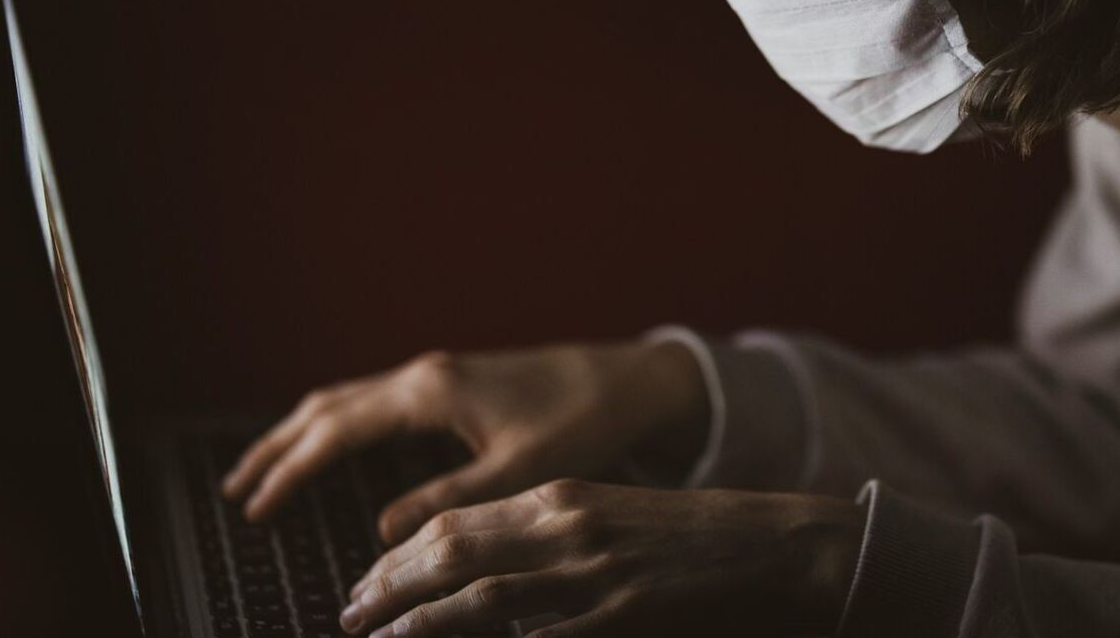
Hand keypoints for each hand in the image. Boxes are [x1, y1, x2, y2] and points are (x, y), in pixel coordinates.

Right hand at [221, 341, 708, 541]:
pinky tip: (331, 447)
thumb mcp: (519, 472)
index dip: (291, 471)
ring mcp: (437, 374)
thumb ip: (448, 501)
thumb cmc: (584, 421)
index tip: (255, 508)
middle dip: (278, 448)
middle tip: (236, 492)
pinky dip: (337, 424)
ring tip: (265, 471)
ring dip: (302, 433)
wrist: (630, 380)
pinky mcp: (452, 383)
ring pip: (346, 399)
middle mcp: (425, 375)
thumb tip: (383, 529)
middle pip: (327, 408)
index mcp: (432, 392)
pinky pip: (373, 400)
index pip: (336, 431)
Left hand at [338, 479, 864, 637]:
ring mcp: (589, 571)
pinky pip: (535, 629)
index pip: (456, 522)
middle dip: (386, 586)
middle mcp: (566, 525)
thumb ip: (549, 541)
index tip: (364, 582)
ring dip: (413, 619)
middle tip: (347, 614)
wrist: (772, 543)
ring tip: (373, 635)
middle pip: (450, 551)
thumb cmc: (693, 536)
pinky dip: (481, 635)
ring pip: (478, 594)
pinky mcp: (616, 611)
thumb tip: (487, 587)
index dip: (399, 556)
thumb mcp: (612, 520)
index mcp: (563, 496)